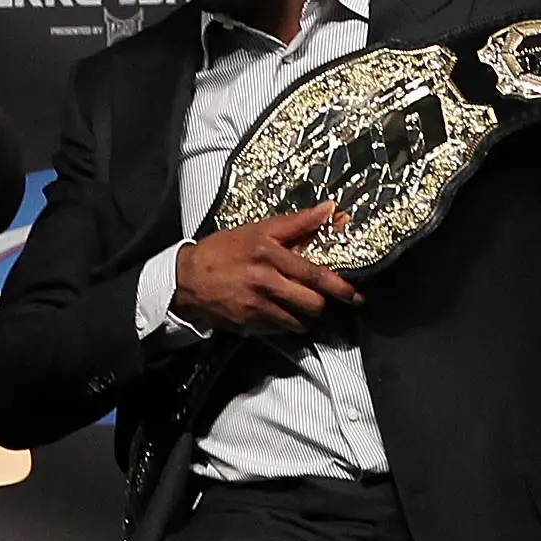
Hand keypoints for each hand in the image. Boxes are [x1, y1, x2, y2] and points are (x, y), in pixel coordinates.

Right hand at [172, 205, 363, 334]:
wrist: (186, 278)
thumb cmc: (224, 251)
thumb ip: (298, 223)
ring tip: (295, 304)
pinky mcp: (248, 325)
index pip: (313, 274)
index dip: (338, 286)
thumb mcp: (259, 229)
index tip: (354, 295)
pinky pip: (279, 330)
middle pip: (311, 303)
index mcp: (269, 254)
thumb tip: (330, 210)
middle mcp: (264, 281)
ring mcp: (256, 306)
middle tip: (315, 296)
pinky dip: (284, 324)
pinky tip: (275, 311)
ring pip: (298, 322)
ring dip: (303, 316)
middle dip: (319, 302)